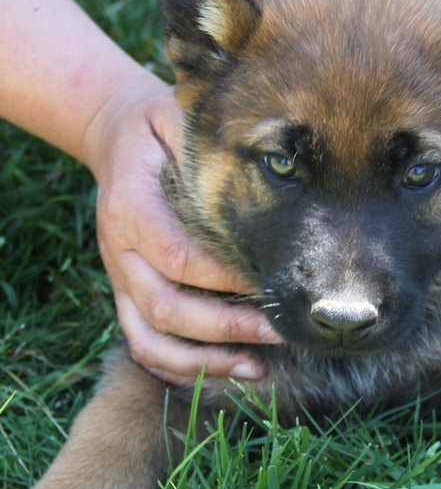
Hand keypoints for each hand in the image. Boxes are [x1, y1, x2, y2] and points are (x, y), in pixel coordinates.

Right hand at [83, 80, 280, 384]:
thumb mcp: (179, 115)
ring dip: (202, 360)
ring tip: (254, 368)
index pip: (180, 257)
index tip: (272, 283)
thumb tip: (267, 158)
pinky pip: (141, 343)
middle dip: (226, 327)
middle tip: (279, 331)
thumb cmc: (159, 127)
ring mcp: (119, 275)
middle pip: (167, 305)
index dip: (227, 279)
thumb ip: (208, 142)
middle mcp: (119, 248)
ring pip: (149, 336)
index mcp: (131, 206)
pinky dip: (176, 367)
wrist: (113, 135)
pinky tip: (219, 373)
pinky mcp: (124, 291)